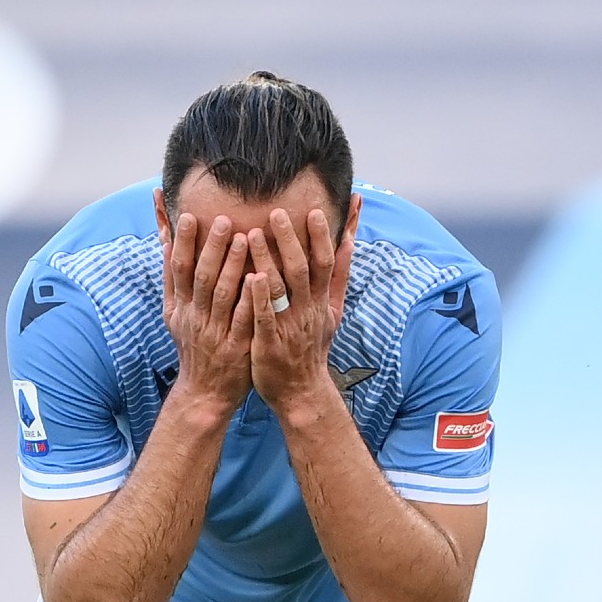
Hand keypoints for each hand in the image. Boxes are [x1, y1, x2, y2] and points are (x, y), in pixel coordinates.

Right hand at [163, 212, 253, 408]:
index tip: (189, 215)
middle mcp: (195, 317)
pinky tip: (261, 278)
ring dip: (233, 265)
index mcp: (181, 307)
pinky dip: (250, 299)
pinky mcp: (237, 346)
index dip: (183, 242)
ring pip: (223, 294)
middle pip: (201, 277)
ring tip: (246, 238)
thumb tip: (164, 239)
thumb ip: (171, 278)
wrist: (204, 393)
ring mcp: (216, 332)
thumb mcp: (174, 314)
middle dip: (212, 247)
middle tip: (224, 219)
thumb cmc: (193, 347)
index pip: (179, 269)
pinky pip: (244, 319)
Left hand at [246, 207, 350, 410]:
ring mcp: (289, 327)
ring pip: (281, 289)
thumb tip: (350, 240)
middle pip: (304, 270)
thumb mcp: (333, 311)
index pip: (326, 263)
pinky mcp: (270, 344)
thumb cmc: (311, 347)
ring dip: (269, 260)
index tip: (315, 210)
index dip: (322, 237)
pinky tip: (251, 277)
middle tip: (277, 212)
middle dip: (292, 240)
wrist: (301, 392)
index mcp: (321, 301)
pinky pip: (265, 317)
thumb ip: (339, 276)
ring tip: (253, 233)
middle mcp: (308, 311)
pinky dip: (260, 297)